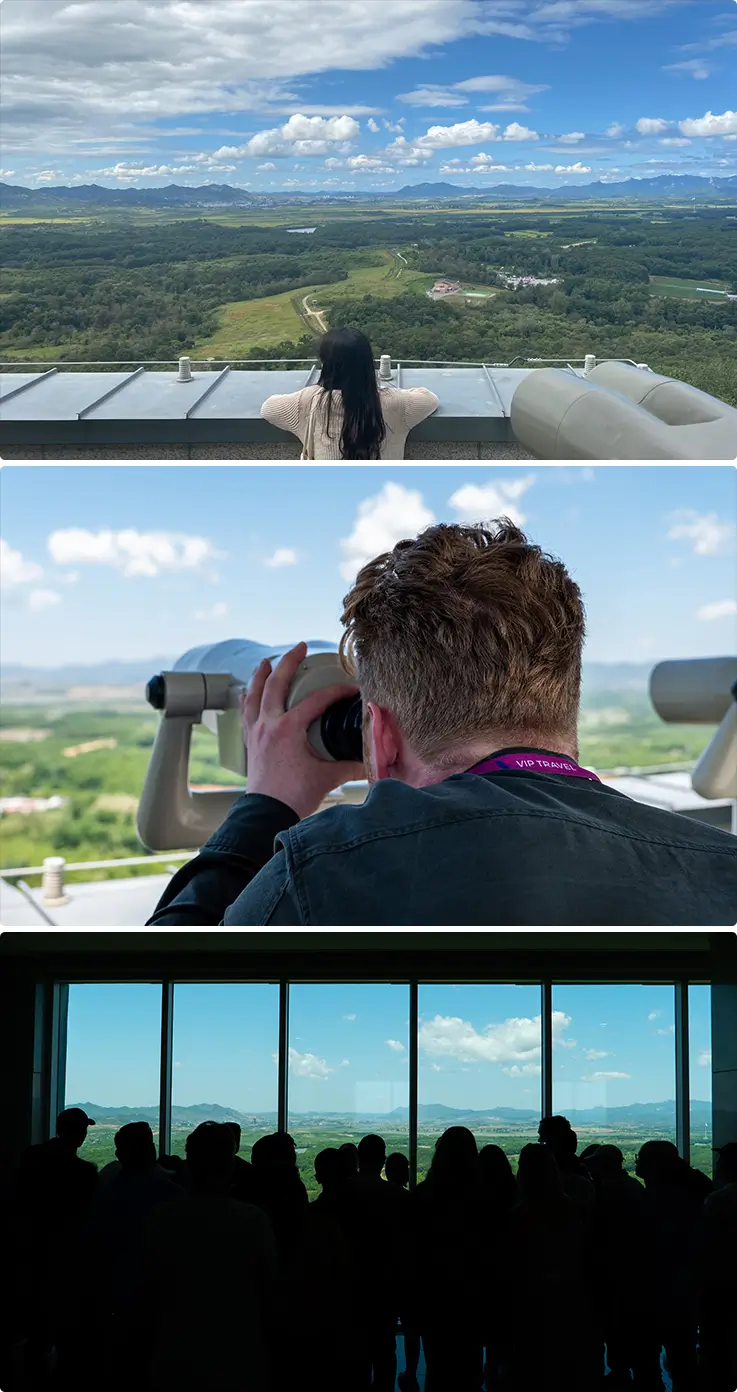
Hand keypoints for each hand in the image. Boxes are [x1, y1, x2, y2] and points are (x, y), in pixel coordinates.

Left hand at [242, 641, 364, 819]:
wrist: (266, 814)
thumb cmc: (294, 796)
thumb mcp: (327, 777)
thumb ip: (351, 766)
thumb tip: (373, 761)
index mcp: (289, 728)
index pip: (317, 700)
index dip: (336, 692)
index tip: (351, 690)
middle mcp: (269, 724)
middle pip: (276, 683)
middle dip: (289, 662)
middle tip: (300, 647)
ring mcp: (257, 731)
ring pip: (255, 694)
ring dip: (261, 675)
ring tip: (267, 662)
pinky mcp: (251, 742)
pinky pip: (246, 712)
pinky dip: (248, 698)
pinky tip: (248, 692)